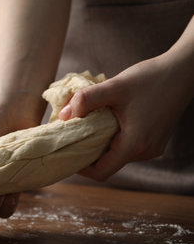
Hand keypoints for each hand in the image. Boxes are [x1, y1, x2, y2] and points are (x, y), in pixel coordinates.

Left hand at [59, 54, 193, 180]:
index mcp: (134, 145)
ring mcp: (152, 147)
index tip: (67, 152)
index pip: (101, 172)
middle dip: (88, 151)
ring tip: (88, 125)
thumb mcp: (114, 87)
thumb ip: (86, 100)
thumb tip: (63, 116)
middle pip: (108, 163)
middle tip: (72, 135)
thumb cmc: (151, 78)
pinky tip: (107, 120)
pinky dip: (114, 137)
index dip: (81, 167)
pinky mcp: (155, 139)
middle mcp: (145, 152)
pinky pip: (128, 145)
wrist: (184, 71)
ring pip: (118, 154)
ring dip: (101, 143)